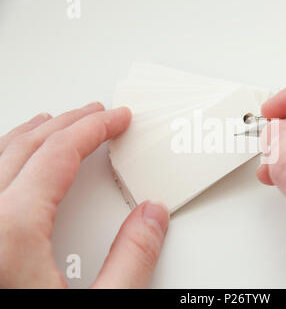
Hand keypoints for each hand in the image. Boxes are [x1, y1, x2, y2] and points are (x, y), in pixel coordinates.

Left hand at [0, 103, 168, 287]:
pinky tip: (19, 158)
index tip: (117, 119)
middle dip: (68, 124)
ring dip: (34, 134)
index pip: (58, 155)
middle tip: (97, 114)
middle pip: (27, 148)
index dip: (94, 129)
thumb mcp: (103, 303)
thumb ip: (131, 260)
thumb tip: (152, 217)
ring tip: (58, 123)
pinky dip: (9, 156)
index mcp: (11, 232)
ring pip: (0, 157)